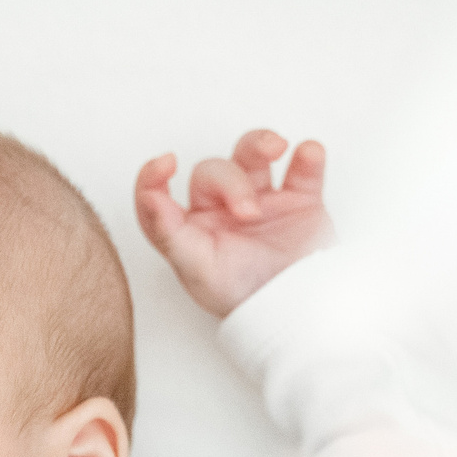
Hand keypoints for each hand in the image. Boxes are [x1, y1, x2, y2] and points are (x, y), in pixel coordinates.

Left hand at [135, 130, 331, 317]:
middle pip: (214, 171)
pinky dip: (307, 156)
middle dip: (231, 182)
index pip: (161, 195)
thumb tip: (149, 197)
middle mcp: (223, 210)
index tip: (164, 164)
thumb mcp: (198, 271)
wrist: (299, 312)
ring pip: (252, 154)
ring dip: (260, 144)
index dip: (155, 176)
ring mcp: (263, 202)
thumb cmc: (246, 298)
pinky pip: (303, 168)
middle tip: (249, 212)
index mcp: (192, 228)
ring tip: (276, 149)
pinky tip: (307, 154)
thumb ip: (169, 233)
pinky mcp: (300, 202)